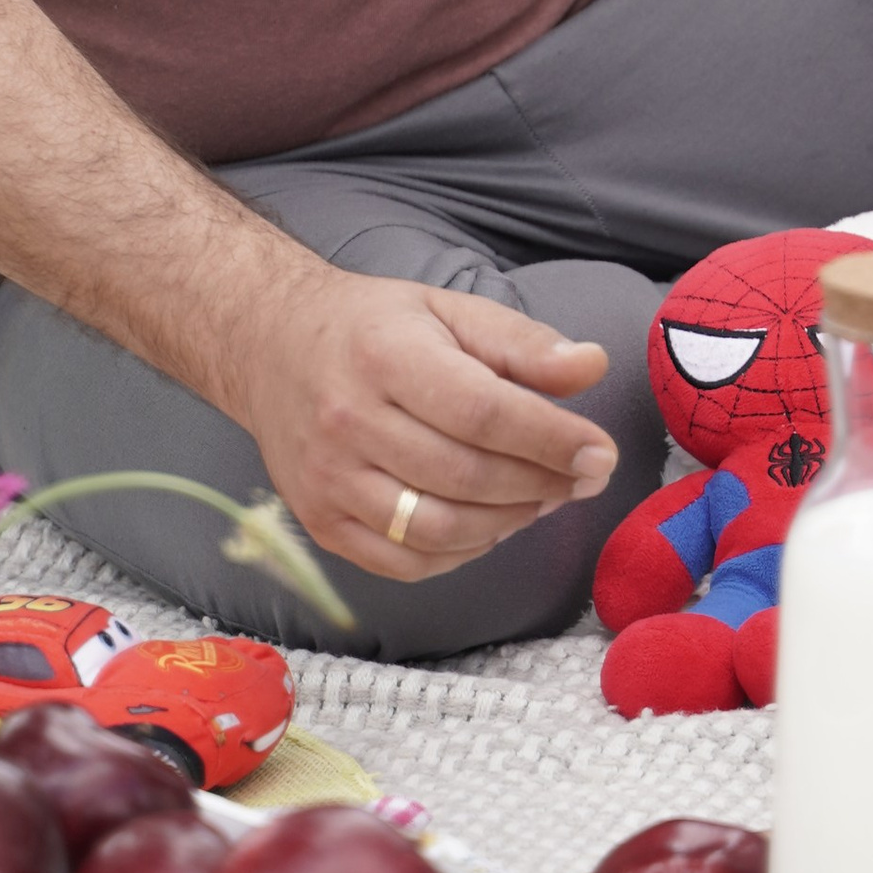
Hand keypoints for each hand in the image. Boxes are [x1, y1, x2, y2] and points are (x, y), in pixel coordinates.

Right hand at [232, 260, 619, 581]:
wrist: (272, 346)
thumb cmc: (372, 328)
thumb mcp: (447, 310)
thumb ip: (522, 342)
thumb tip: (591, 366)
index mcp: (385, 356)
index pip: (483, 411)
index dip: (551, 439)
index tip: (600, 453)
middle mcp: (349, 422)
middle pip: (466, 475)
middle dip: (541, 484)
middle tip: (583, 478)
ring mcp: (329, 481)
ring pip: (438, 528)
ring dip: (507, 522)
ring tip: (540, 498)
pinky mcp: (320, 522)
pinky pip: (405, 562)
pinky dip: (461, 553)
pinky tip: (489, 524)